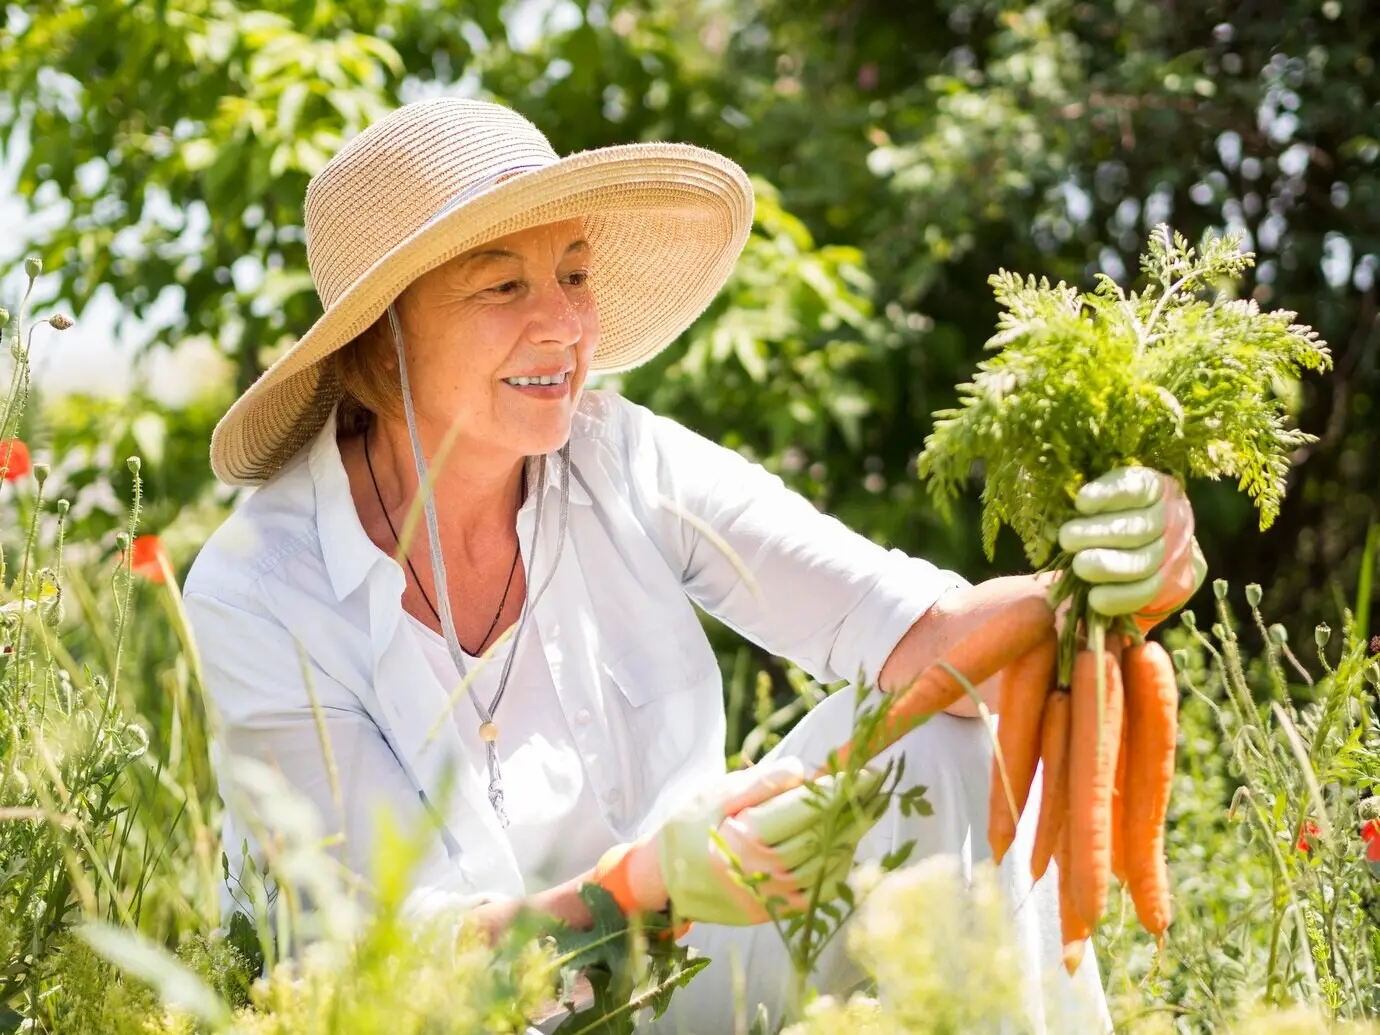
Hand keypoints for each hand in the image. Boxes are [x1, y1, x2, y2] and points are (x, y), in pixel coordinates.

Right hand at [599, 758, 885, 926]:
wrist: (663, 878)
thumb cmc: (688, 827)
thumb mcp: (716, 794)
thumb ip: (761, 782)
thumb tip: (804, 770)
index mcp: (748, 836)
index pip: (807, 809)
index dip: (841, 789)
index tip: (867, 772)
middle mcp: (764, 871)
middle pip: (824, 835)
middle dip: (855, 809)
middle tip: (880, 787)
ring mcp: (771, 896)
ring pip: (826, 864)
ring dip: (851, 836)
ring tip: (868, 810)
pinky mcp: (774, 912)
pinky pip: (817, 890)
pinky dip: (836, 867)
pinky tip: (844, 845)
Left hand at [1057, 466, 1206, 628]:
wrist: (1158, 547)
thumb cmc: (1115, 515)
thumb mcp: (1108, 497)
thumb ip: (1091, 499)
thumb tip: (1062, 504)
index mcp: (1156, 488)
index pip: (1138, 487)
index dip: (1110, 494)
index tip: (1081, 502)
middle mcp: (1172, 518)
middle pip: (1140, 527)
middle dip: (1100, 534)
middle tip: (1067, 539)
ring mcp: (1175, 552)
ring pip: (1144, 562)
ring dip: (1108, 567)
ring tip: (1079, 566)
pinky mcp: (1173, 582)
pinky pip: (1147, 593)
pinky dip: (1119, 597)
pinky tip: (1095, 598)